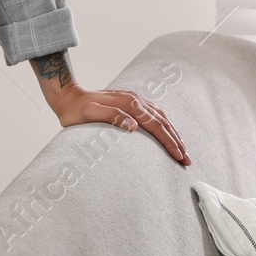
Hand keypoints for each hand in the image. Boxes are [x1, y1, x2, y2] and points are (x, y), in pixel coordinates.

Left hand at [49, 83, 190, 165]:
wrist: (68, 95)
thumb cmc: (76, 110)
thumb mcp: (90, 114)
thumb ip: (111, 117)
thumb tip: (133, 125)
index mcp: (129, 104)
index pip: (156, 126)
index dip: (169, 142)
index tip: (179, 157)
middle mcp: (135, 99)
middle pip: (163, 122)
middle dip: (176, 141)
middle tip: (187, 160)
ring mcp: (133, 99)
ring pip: (161, 116)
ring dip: (173, 133)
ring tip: (182, 149)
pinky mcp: (130, 101)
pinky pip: (154, 112)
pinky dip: (164, 123)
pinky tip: (167, 131)